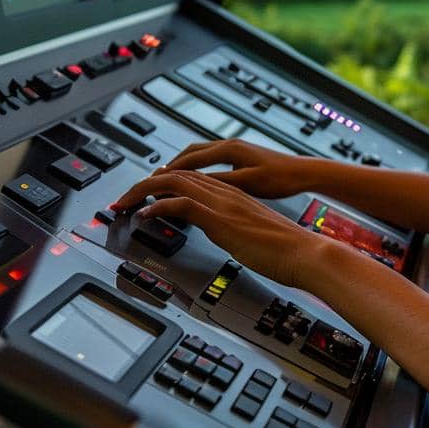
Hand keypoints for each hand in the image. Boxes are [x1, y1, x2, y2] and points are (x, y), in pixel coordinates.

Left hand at [113, 169, 324, 287]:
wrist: (305, 252)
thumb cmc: (285, 249)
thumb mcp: (253, 233)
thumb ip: (237, 228)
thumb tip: (228, 235)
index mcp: (234, 194)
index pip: (190, 178)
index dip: (164, 182)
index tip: (146, 194)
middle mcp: (226, 192)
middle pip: (176, 175)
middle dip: (144, 184)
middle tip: (124, 199)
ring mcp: (222, 203)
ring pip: (172, 183)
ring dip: (141, 191)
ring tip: (124, 204)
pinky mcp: (219, 218)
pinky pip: (179, 204)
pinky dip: (155, 207)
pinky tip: (143, 216)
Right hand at [153, 138, 311, 199]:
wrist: (304, 172)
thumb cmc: (281, 178)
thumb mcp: (248, 183)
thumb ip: (220, 183)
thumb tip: (194, 185)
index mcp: (228, 150)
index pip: (188, 159)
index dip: (168, 172)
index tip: (151, 181)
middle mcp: (229, 145)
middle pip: (189, 152)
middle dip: (170, 166)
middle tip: (153, 180)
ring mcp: (235, 148)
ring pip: (199, 153)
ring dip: (182, 165)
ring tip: (168, 178)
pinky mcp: (241, 155)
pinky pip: (210, 157)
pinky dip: (196, 166)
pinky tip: (196, 178)